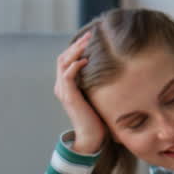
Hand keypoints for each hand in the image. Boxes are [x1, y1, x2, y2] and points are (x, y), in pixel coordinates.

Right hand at [54, 32, 106, 154]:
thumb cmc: (97, 119)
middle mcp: (61, 86)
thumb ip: (96, 84)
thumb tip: (112, 71)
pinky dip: (75, 66)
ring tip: (87, 42)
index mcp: (66, 85)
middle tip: (89, 35)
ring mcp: (63, 91)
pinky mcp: (69, 96)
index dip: (75, 47)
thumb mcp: (96, 96)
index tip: (89, 38)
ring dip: (75, 50)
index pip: (66, 60)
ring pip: (63, 63)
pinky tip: (85, 60)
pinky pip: (68, 76)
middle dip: (76, 44)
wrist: (91, 137)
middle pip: (63, 57)